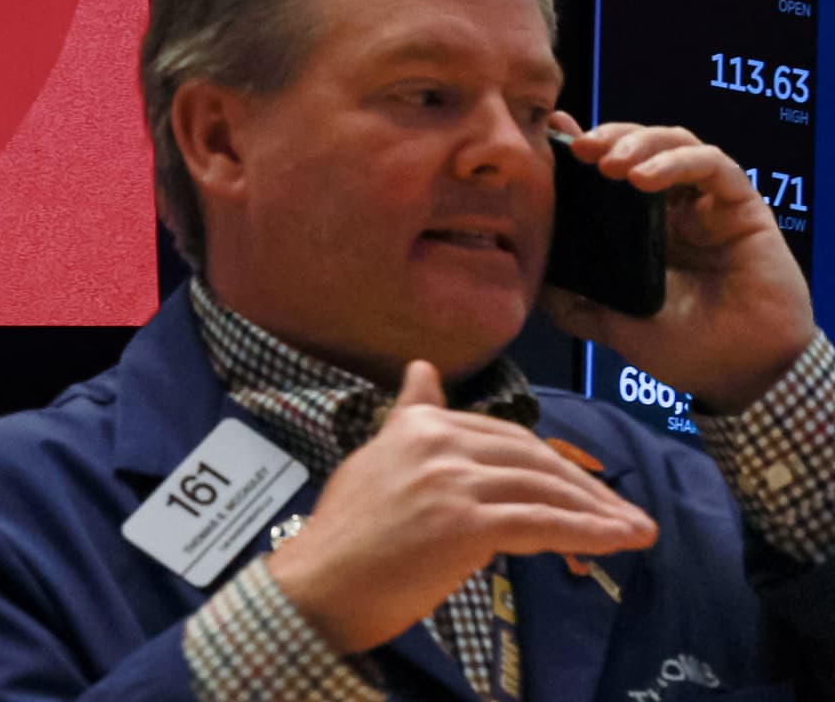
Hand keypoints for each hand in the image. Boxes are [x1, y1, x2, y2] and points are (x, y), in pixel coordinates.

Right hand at [264, 361, 657, 654]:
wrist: (319, 583)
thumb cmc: (345, 534)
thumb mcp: (375, 459)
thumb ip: (409, 418)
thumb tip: (423, 368)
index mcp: (417, 424)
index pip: (504, 435)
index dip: (552, 461)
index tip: (585, 486)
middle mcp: (437, 443)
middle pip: (532, 458)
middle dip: (584, 486)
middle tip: (621, 512)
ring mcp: (452, 482)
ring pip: (543, 490)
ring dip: (597, 512)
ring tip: (634, 530)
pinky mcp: (465, 524)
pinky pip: (541, 525)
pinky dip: (586, 534)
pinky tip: (617, 542)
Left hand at [543, 116, 814, 411]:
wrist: (741, 374)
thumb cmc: (682, 348)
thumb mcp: (609, 324)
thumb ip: (571, 301)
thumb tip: (529, 275)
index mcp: (637, 228)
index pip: (607, 172)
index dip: (581, 147)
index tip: (550, 133)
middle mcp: (672, 207)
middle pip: (639, 146)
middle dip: (607, 137)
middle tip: (579, 148)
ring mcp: (706, 204)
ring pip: (674, 143)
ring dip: (638, 142)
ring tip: (608, 162)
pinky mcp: (741, 206)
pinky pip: (713, 166)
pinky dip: (676, 161)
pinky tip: (644, 178)